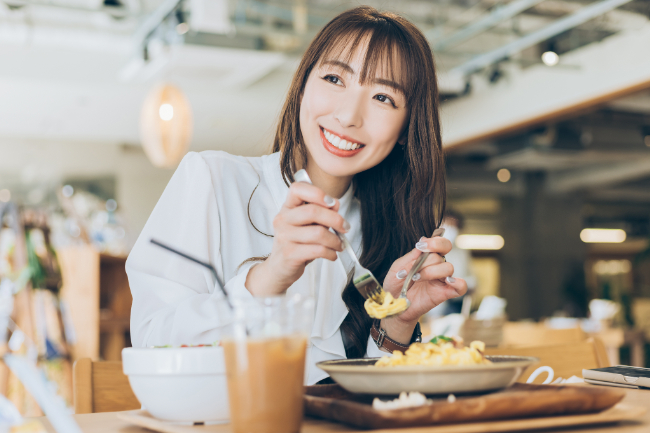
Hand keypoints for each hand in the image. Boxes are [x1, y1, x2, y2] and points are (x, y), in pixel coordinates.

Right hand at [245, 181, 348, 295]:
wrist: (279, 268)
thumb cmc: (296, 244)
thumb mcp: (307, 225)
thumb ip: (321, 213)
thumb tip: (335, 204)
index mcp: (287, 208)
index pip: (297, 189)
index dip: (317, 193)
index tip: (332, 203)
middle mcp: (282, 219)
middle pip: (313, 211)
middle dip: (335, 219)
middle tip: (345, 227)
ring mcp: (284, 237)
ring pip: (318, 232)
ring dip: (335, 240)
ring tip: (338, 245)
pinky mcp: (289, 254)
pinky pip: (317, 250)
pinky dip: (330, 253)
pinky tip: (332, 254)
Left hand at [379, 236, 467, 342]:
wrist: (394, 305)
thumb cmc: (396, 285)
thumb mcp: (397, 268)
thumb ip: (409, 258)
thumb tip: (422, 245)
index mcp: (427, 257)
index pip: (440, 243)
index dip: (434, 242)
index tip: (421, 246)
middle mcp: (437, 266)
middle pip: (440, 256)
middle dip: (425, 262)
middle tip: (413, 270)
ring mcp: (442, 280)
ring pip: (448, 268)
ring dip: (430, 272)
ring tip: (416, 279)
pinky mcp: (445, 293)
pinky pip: (461, 287)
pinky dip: (458, 283)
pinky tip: (447, 282)